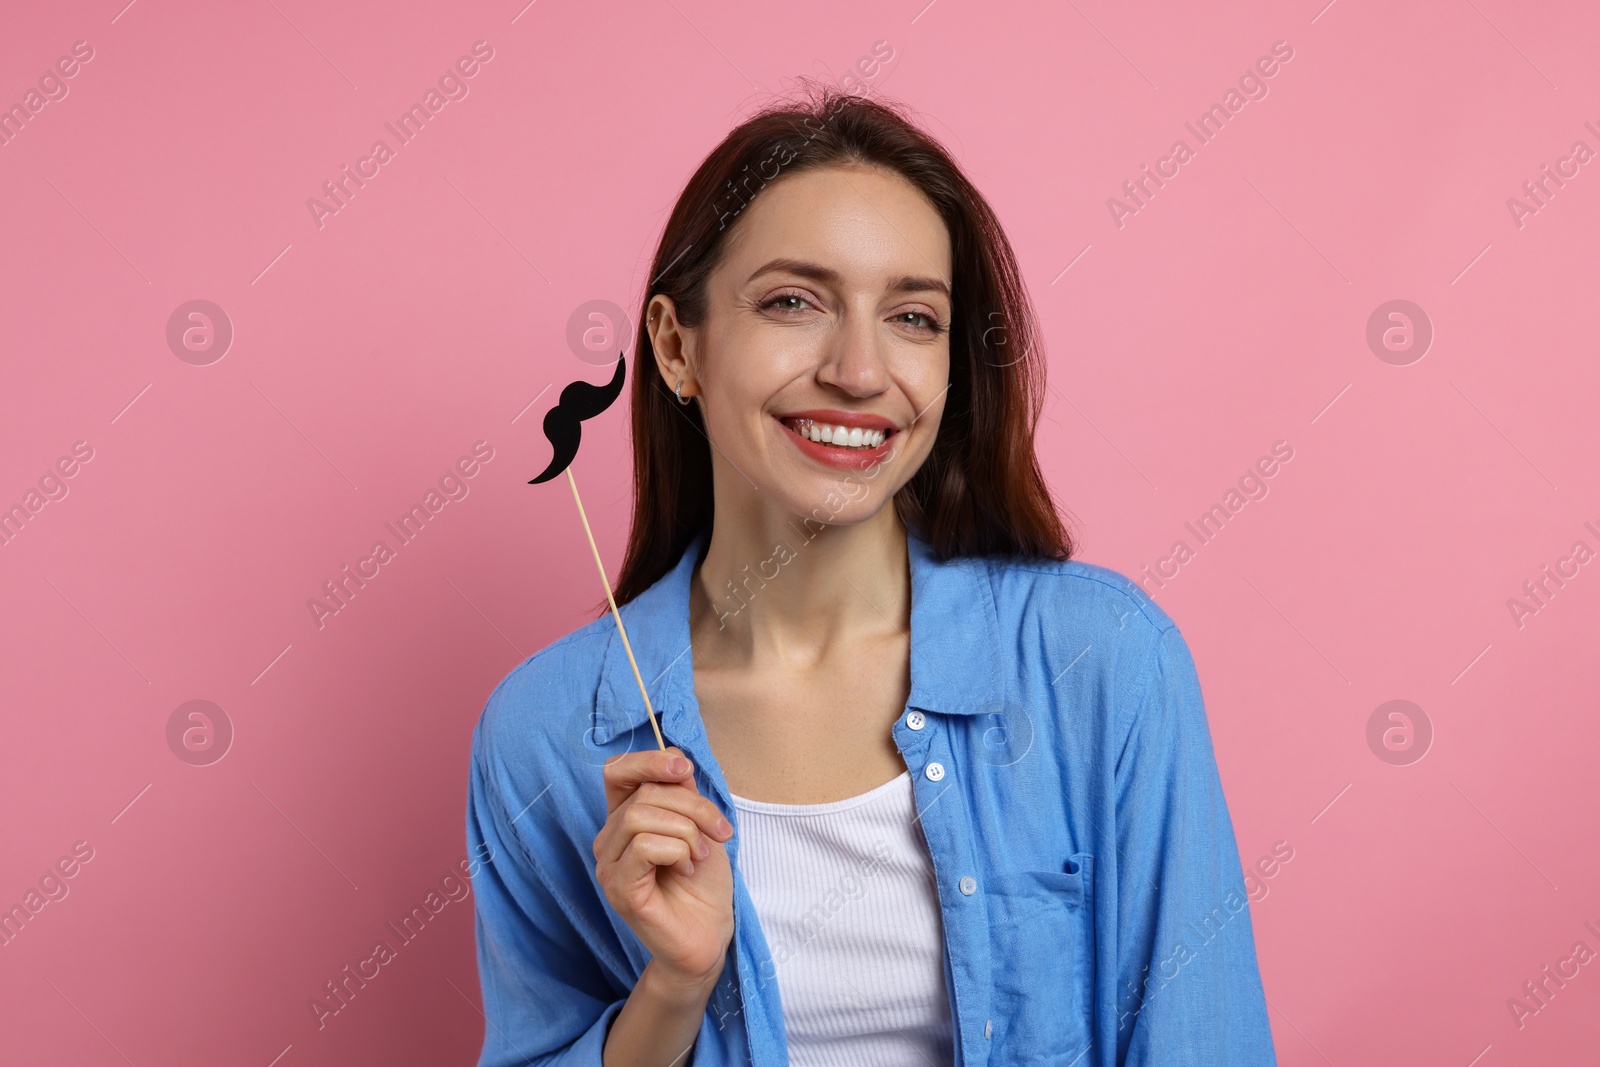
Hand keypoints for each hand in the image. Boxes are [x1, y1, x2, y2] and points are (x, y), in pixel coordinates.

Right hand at [594, 746, 735, 988]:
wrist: (710, 933)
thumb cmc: (703, 882)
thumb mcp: (700, 825)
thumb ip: (682, 792)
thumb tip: (675, 758)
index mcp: (625, 818)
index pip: (617, 771)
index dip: (648, 761)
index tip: (685, 771)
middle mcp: (609, 839)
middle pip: (644, 794)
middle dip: (693, 807)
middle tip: (720, 832)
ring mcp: (609, 865)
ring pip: (641, 816)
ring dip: (687, 831)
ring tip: (700, 856)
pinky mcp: (618, 889)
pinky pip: (645, 847)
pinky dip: (677, 851)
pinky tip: (687, 870)